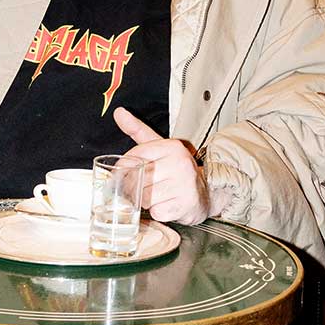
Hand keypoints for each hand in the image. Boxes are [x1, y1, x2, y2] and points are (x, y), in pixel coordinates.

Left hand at [112, 107, 210, 225]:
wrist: (205, 193)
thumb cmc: (176, 170)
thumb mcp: (160, 147)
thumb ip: (138, 130)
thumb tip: (119, 112)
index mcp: (173, 147)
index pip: (137, 154)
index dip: (124, 166)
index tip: (121, 173)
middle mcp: (181, 163)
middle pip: (139, 177)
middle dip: (133, 186)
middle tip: (140, 188)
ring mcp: (184, 185)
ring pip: (145, 196)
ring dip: (145, 200)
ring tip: (156, 195)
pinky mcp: (185, 205)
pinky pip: (157, 212)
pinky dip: (157, 212)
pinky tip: (165, 205)